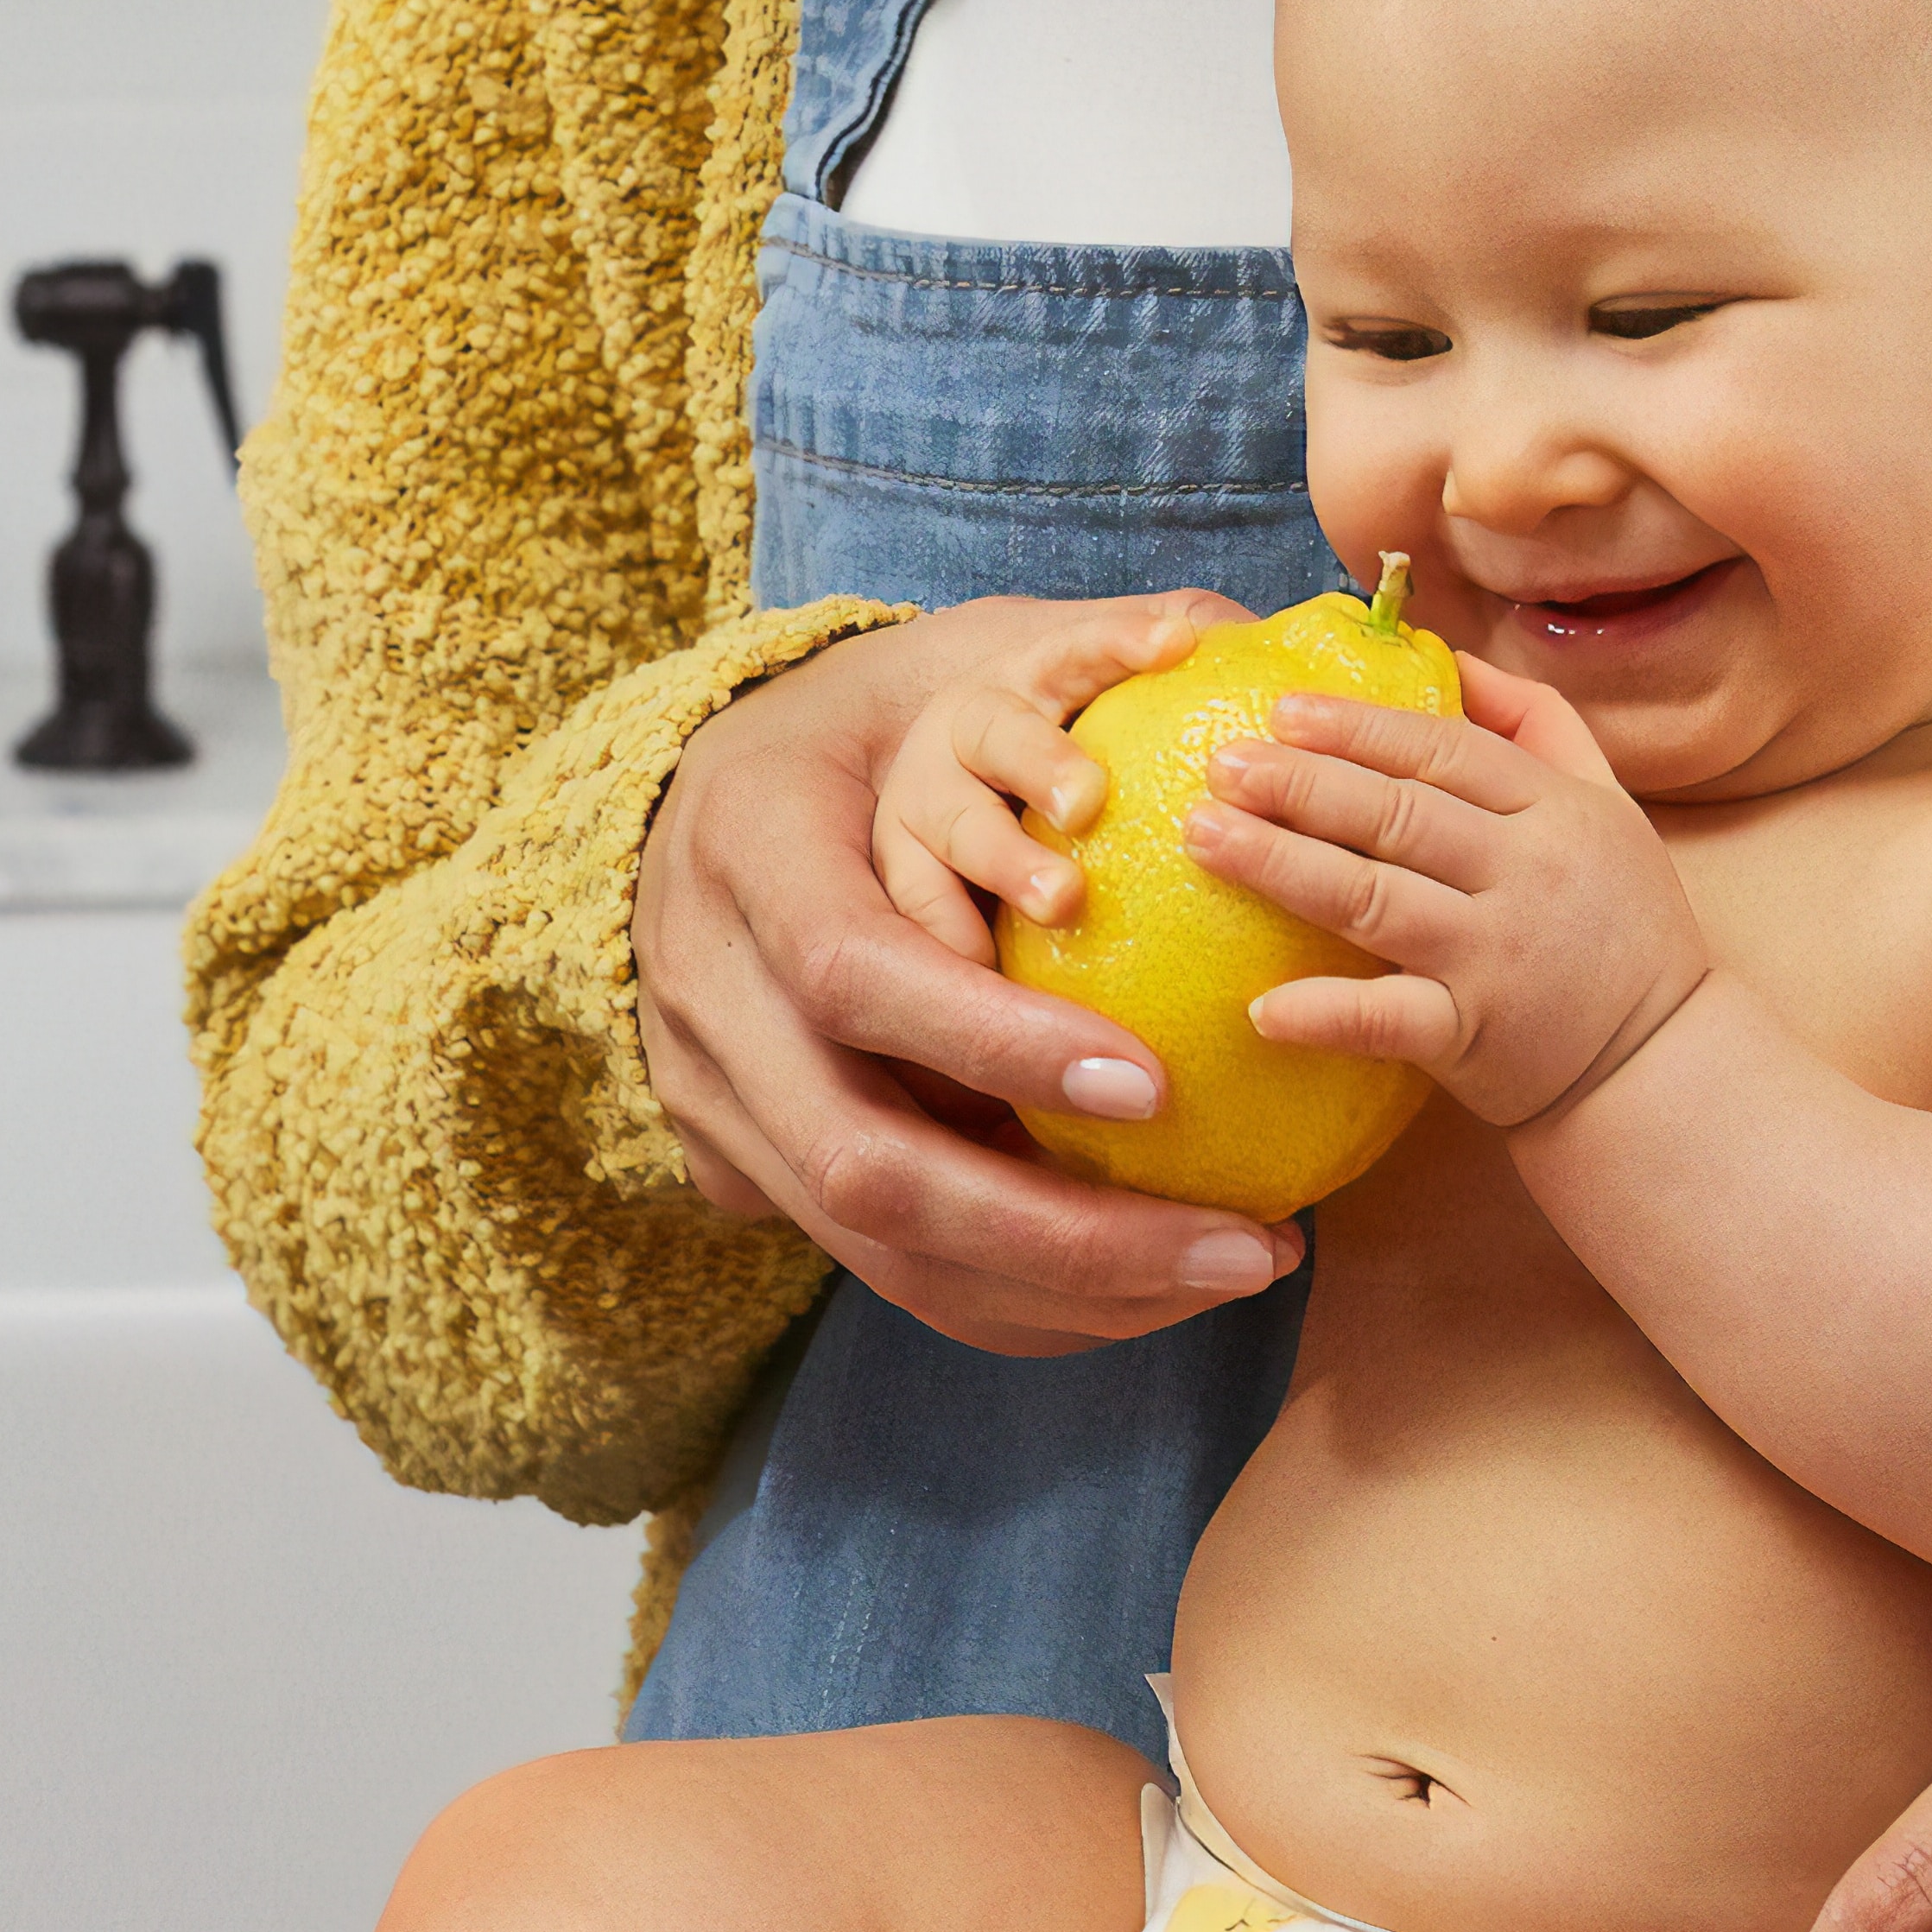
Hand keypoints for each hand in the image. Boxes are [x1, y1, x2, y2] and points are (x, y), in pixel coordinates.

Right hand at [638, 595, 1308, 1357]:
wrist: (686, 812)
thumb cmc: (859, 729)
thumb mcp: (930, 670)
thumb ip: (1064, 661)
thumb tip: (1238, 631)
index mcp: (745, 856)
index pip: (853, 972)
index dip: (993, 1042)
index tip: (1157, 1080)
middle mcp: (709, 1002)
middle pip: (862, 1163)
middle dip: (1061, 1231)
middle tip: (1244, 1240)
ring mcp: (714, 1105)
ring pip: (878, 1247)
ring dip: (1065, 1290)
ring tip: (1228, 1271)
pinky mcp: (743, 1172)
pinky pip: (889, 1271)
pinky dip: (1024, 1301)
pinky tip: (1151, 1293)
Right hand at [866, 598, 1228, 957]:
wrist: (919, 750)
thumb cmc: (1054, 726)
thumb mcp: (1100, 677)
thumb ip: (1173, 655)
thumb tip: (1266, 644)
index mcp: (1031, 674)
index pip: (1077, 646)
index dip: (1119, 640)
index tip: (1176, 643)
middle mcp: (967, 728)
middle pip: (998, 734)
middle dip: (1043, 761)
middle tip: (1090, 801)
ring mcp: (923, 797)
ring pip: (951, 824)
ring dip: (1004, 861)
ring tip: (1062, 902)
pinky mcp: (901, 865)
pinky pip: (918, 905)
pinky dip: (953, 933)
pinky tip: (993, 966)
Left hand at [1188, 670, 1718, 1130]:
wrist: (1661, 1061)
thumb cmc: (1618, 923)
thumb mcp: (1606, 804)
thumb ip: (1536, 724)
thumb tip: (1448, 657)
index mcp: (1556, 810)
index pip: (1446, 751)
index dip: (1360, 727)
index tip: (1283, 709)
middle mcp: (1527, 874)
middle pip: (1398, 815)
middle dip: (1302, 785)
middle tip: (1220, 763)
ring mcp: (1497, 956)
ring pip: (1375, 900)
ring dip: (1282, 867)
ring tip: (1202, 837)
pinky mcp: (1473, 1036)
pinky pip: (1388, 1020)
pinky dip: (1326, 1013)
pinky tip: (1259, 1007)